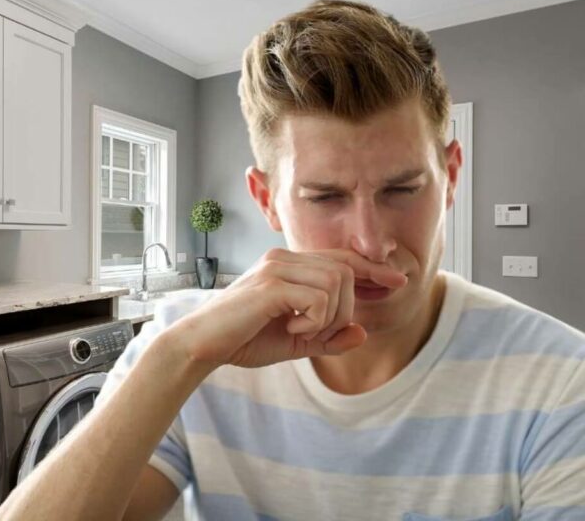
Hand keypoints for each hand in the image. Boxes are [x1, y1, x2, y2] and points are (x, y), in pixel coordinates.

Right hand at [172, 248, 407, 368]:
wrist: (203, 344)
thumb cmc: (242, 339)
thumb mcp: (294, 342)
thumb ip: (328, 338)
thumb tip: (362, 333)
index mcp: (289, 264)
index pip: (341, 257)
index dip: (373, 268)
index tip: (399, 281)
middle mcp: (283, 257)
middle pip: (345, 271)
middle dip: (345, 309)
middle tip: (316, 333)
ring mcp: (277, 267)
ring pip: (336, 283)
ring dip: (329, 317)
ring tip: (300, 332)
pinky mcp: (271, 284)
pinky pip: (319, 298)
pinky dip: (314, 321)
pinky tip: (290, 328)